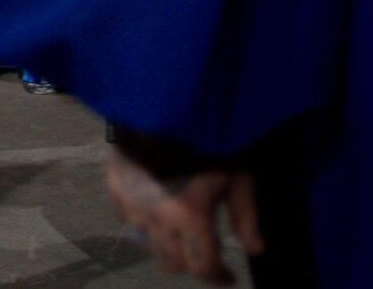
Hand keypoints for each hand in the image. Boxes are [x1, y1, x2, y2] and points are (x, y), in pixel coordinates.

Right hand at [105, 147, 262, 284]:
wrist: (164, 100)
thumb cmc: (208, 136)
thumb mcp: (236, 175)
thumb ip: (246, 216)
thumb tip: (256, 250)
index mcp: (191, 216)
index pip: (203, 267)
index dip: (219, 277)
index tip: (229, 277)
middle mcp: (158, 218)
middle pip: (175, 263)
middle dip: (195, 263)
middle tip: (208, 252)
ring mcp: (133, 205)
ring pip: (150, 248)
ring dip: (169, 248)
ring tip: (183, 234)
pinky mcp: (116, 190)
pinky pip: (131, 222)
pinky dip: (146, 225)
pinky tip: (159, 209)